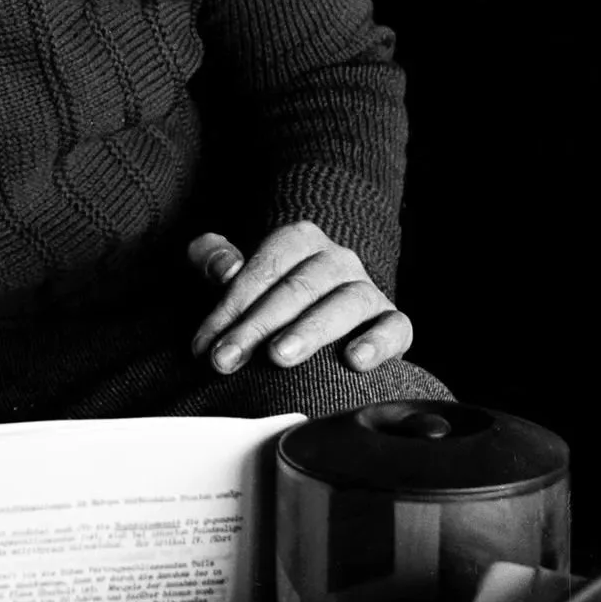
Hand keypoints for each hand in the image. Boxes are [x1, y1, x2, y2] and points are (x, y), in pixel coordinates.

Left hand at [187, 222, 412, 378]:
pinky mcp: (393, 322)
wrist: (317, 316)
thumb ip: (213, 259)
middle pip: (299, 286)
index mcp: (300, 240)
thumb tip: (222, 267)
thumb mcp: (236, 275)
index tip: (205, 345)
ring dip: (310, 330)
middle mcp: (338, 260)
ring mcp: (368, 289)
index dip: (231, 305)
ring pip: (346, 303)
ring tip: (279, 356)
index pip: (265, 266)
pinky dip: (378, 342)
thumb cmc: (268, 297)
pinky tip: (354, 361)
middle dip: (257, 325)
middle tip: (227, 359)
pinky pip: (395, 327)